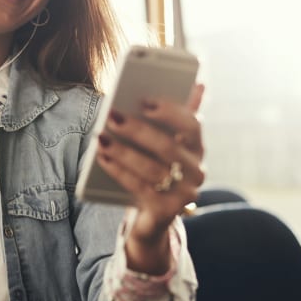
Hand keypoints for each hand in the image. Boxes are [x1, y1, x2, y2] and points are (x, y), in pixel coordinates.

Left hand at [95, 84, 204, 272]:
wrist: (152, 216)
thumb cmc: (156, 169)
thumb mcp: (165, 142)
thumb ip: (174, 116)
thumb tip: (198, 84)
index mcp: (197, 148)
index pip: (192, 125)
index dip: (170, 112)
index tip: (144, 100)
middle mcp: (196, 171)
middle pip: (168, 147)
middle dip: (138, 130)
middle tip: (112, 116)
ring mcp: (184, 193)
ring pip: (153, 169)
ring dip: (124, 151)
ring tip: (102, 137)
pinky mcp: (167, 211)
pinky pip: (140, 188)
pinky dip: (119, 171)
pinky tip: (102, 157)